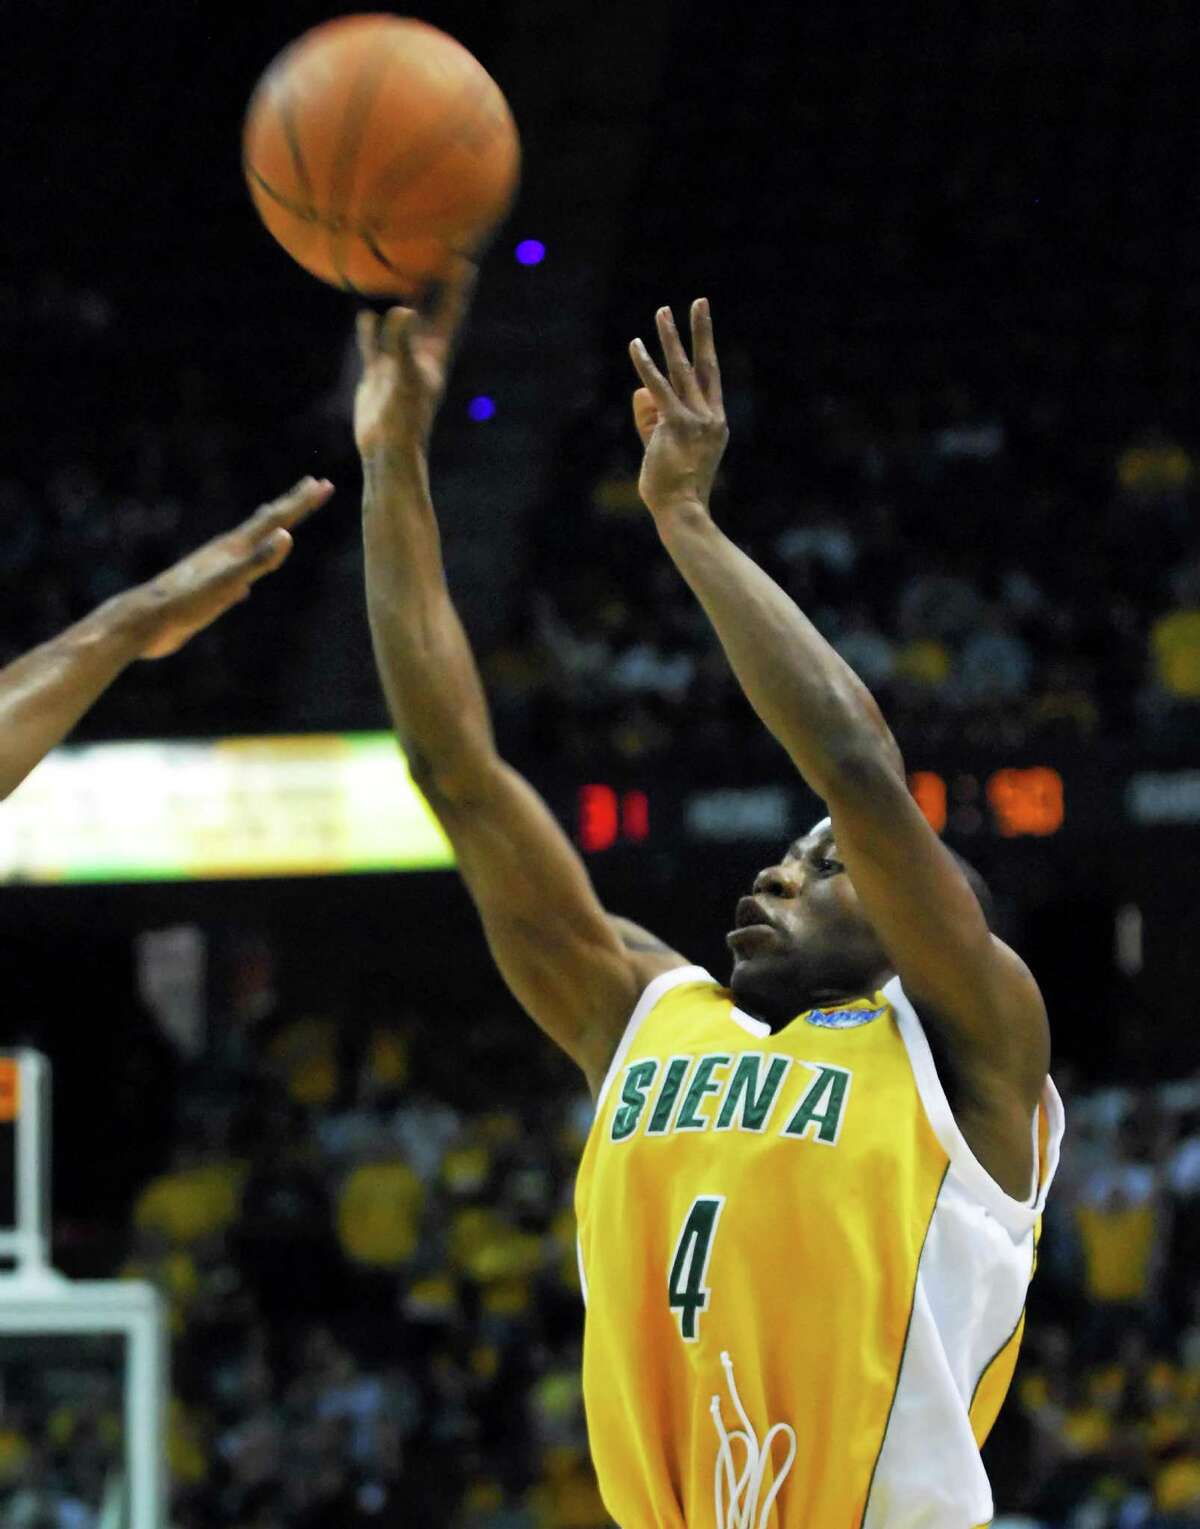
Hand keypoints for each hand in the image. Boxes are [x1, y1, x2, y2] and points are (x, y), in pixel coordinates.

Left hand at [135, 477, 333, 658]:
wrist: (145, 623)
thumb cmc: (185, 604)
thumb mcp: (226, 584)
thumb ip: (256, 561)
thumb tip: (286, 535)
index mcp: (233, 548)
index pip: (275, 519)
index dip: (301, 503)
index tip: (324, 484)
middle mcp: (226, 553)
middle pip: (265, 523)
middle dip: (292, 505)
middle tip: (315, 486)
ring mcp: (216, 570)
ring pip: (250, 545)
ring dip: (270, 532)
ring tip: (280, 523)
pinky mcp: (208, 591)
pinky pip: (238, 573)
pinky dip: (249, 569)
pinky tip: (247, 582)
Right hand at [354, 260, 476, 458]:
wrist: (387, 447)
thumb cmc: (404, 416)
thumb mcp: (405, 376)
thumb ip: (401, 341)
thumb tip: (401, 310)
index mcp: (435, 349)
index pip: (450, 308)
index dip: (457, 282)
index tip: (463, 254)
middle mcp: (419, 349)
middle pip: (427, 307)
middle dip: (429, 281)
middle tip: (429, 249)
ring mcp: (398, 358)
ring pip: (399, 320)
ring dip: (397, 299)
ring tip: (394, 272)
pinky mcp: (378, 369)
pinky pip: (374, 338)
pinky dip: (370, 325)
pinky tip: (363, 308)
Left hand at [629, 298, 728, 517]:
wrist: (683, 511)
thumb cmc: (674, 489)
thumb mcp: (662, 448)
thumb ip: (651, 418)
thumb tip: (639, 389)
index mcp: (716, 423)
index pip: (710, 380)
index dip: (706, 350)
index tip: (704, 326)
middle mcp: (711, 417)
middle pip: (705, 364)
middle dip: (701, 330)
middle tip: (700, 301)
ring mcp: (697, 420)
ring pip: (682, 370)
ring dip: (670, 339)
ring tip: (663, 311)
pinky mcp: (676, 425)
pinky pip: (658, 389)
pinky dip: (645, 366)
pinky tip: (636, 345)